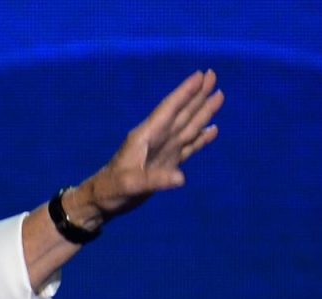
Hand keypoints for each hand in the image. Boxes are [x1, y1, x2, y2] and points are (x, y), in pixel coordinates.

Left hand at [73, 70, 223, 223]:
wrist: (102, 202)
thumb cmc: (110, 190)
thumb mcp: (129, 185)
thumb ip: (154, 180)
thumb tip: (180, 178)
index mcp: (146, 137)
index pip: (169, 110)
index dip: (184, 92)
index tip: (200, 75)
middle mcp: (157, 139)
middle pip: (182, 112)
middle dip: (198, 95)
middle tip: (213, 75)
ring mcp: (163, 150)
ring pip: (188, 126)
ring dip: (203, 111)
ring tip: (219, 94)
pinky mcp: (167, 163)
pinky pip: (188, 147)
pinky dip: (201, 138)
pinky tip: (213, 129)